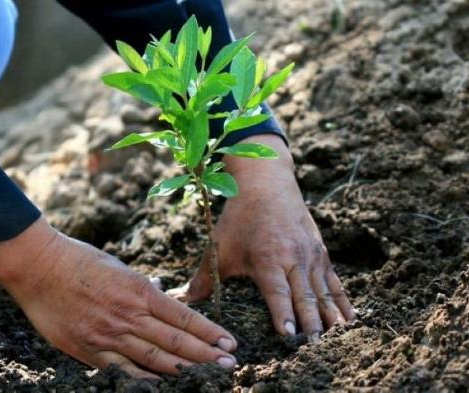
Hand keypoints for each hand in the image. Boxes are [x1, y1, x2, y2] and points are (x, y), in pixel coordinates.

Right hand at [0, 218, 237, 378]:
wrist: (38, 267)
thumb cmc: (79, 260)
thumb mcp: (118, 266)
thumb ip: (141, 287)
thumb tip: (162, 296)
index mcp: (139, 290)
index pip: (183, 316)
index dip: (209, 331)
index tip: (229, 342)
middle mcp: (129, 314)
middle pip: (176, 340)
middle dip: (206, 354)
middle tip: (230, 365)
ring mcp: (109, 335)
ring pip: (155, 358)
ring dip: (184, 369)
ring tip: (208, 376)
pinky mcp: (89, 349)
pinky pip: (122, 370)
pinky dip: (145, 379)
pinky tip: (163, 386)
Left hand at [168, 135, 355, 339]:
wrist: (267, 183)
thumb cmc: (240, 218)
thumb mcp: (220, 246)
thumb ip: (204, 278)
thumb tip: (180, 301)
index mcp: (267, 258)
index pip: (277, 292)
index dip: (284, 313)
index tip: (290, 335)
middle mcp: (293, 258)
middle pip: (305, 296)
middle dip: (311, 323)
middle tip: (316, 346)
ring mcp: (311, 255)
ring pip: (324, 291)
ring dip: (331, 316)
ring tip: (339, 340)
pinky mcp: (321, 253)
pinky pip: (335, 282)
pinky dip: (343, 301)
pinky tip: (350, 320)